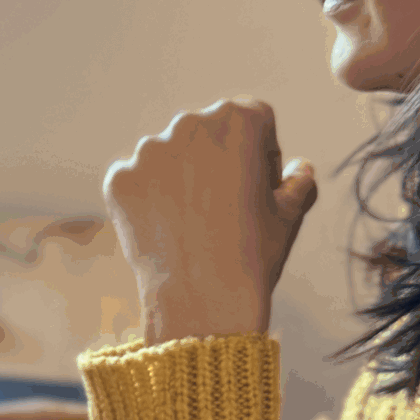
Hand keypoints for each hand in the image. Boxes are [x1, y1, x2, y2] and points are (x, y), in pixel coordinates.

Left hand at [103, 100, 315, 344]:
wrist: (205, 300)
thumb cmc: (255, 253)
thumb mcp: (291, 214)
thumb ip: (299, 181)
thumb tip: (299, 169)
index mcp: (240, 119)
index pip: (254, 120)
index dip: (262, 154)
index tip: (260, 188)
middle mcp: (190, 123)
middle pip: (208, 134)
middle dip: (218, 162)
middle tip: (225, 209)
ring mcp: (149, 150)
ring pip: (169, 156)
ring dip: (180, 179)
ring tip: (194, 224)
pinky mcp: (119, 178)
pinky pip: (136, 180)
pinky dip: (148, 200)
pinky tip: (167, 230)